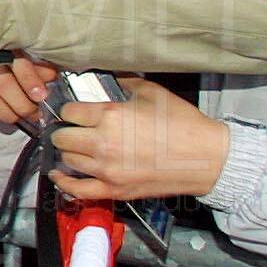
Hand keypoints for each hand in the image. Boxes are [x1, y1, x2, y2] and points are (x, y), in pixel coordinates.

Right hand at [0, 52, 58, 127]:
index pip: (15, 60)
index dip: (30, 80)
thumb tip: (50, 76)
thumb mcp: (19, 53)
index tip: (41, 95)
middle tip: (33, 112)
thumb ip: (35, 64)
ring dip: (6, 113)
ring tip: (16, 116)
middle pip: (2, 83)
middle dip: (22, 104)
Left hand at [49, 77, 230, 200]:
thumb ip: (125, 83)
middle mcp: (103, 143)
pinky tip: (58, 175)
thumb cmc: (182, 123)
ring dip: (68, 152)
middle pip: (62, 137)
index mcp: (110, 116)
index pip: (69, 112)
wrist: (207, 158)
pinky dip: (64, 182)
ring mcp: (107, 170)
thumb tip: (109, 76)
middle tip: (73, 130)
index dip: (70, 110)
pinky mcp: (114, 190)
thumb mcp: (153, 93)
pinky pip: (78, 189)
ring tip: (74, 148)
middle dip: (64, 131)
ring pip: (67, 160)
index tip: (75, 112)